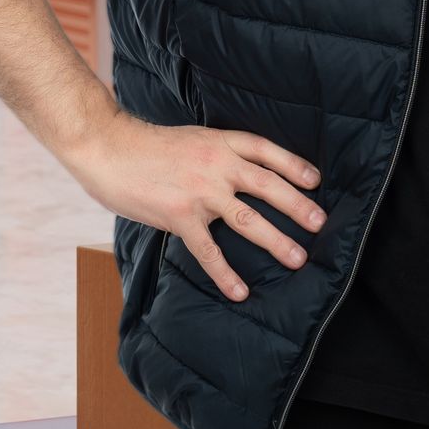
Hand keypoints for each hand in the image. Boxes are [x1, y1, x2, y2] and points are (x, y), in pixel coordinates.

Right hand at [62, 111, 324, 302]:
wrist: (108, 148)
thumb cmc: (147, 146)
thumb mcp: (192, 138)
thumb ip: (216, 154)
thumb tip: (238, 173)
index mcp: (220, 142)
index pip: (266, 151)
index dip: (294, 165)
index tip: (316, 180)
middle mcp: (216, 165)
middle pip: (268, 185)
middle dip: (297, 205)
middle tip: (320, 222)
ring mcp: (200, 192)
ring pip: (247, 219)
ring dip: (275, 240)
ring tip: (298, 257)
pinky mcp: (180, 217)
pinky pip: (209, 250)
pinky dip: (226, 273)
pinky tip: (240, 291)